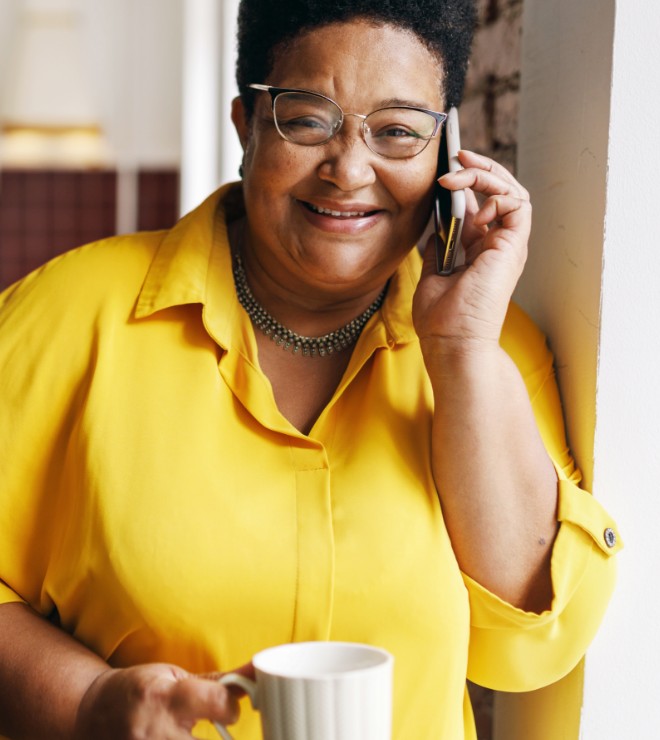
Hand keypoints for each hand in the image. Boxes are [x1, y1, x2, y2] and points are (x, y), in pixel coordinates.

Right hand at [74, 662, 251, 738]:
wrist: (89, 713)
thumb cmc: (138, 690)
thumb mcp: (173, 677)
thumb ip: (216, 682)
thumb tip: (256, 672)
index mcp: (165, 697)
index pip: (218, 703)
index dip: (230, 708)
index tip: (228, 710)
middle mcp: (154, 730)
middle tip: (213, 731)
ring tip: (187, 735)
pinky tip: (178, 738)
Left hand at [413, 149, 530, 352]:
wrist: (451, 342)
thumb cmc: (441, 319)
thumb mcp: (433, 273)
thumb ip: (438, 248)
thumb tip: (434, 226)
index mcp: (481, 251)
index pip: (482, 205)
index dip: (467, 184)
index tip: (443, 171)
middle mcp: (499, 245)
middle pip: (501, 193)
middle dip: (480, 170)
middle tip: (456, 156)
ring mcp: (508, 246)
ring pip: (512, 192)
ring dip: (486, 175)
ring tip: (458, 172)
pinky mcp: (513, 247)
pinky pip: (517, 204)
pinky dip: (496, 195)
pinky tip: (471, 203)